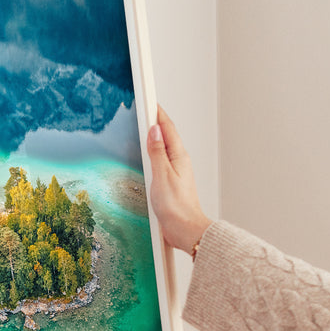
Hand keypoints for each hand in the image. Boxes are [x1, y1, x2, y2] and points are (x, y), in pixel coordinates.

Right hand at [146, 105, 212, 252]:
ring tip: (143, 126)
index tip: (149, 100)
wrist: (185, 230)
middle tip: (144, 108)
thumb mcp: (162, 176)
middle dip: (155, 121)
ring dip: (154, 136)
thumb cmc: (176, 207)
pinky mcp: (170, 183)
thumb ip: (157, 152)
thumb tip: (154, 130)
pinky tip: (147, 155)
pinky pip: (160, 161)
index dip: (157, 113)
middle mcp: (178, 162)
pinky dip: (153, 153)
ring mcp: (175, 172)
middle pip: (166, 135)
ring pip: (163, 148)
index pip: (167, 128)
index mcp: (178, 156)